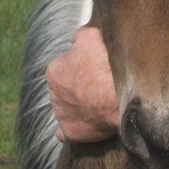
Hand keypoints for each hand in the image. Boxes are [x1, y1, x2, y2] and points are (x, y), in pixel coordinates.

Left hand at [47, 25, 119, 142]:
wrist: (116, 97)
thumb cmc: (103, 65)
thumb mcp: (91, 36)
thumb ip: (81, 35)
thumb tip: (78, 37)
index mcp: (54, 71)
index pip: (66, 65)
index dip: (83, 66)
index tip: (97, 67)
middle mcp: (53, 93)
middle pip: (66, 88)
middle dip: (80, 87)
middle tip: (101, 85)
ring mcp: (61, 114)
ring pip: (67, 109)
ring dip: (78, 107)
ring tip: (99, 105)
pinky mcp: (70, 133)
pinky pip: (64, 132)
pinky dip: (72, 129)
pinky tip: (83, 125)